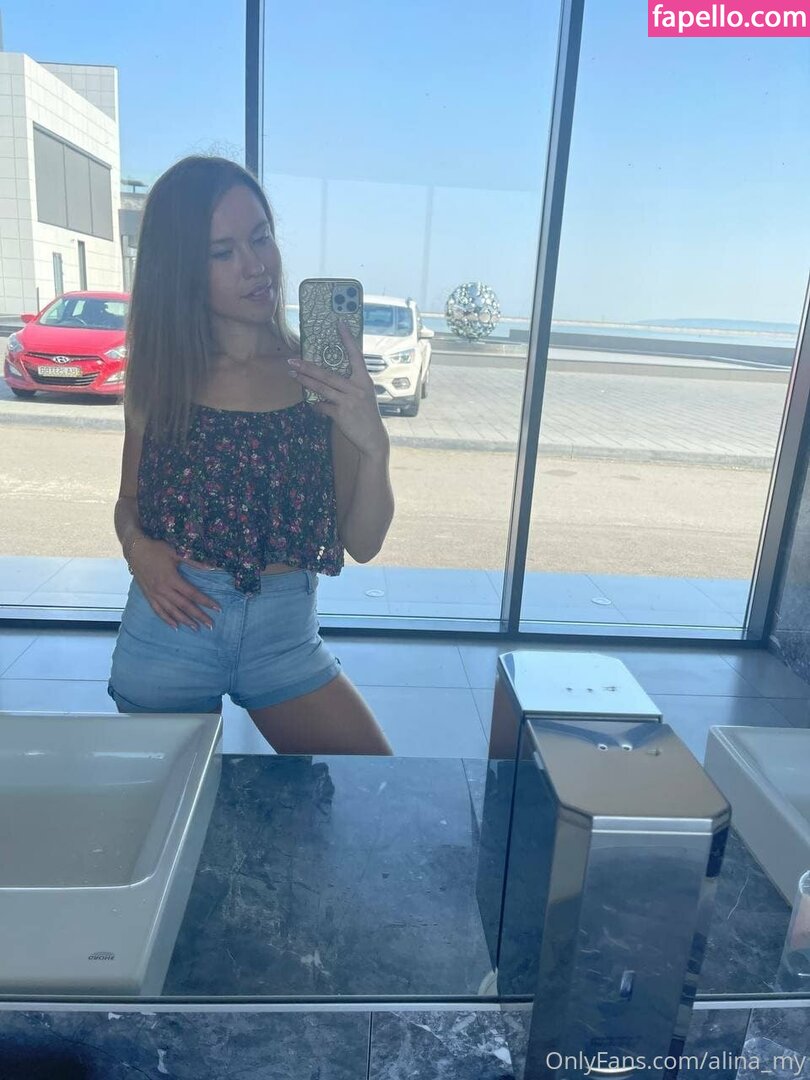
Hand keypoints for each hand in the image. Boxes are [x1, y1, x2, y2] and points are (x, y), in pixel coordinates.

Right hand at [129, 537, 220, 630]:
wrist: (135, 550)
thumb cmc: (157, 549)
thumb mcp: (176, 553)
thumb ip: (194, 562)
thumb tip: (212, 567)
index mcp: (172, 579)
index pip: (192, 594)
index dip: (206, 602)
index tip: (217, 609)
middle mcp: (163, 589)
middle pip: (184, 606)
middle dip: (199, 616)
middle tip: (210, 625)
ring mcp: (155, 594)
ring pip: (172, 611)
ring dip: (185, 621)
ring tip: (196, 628)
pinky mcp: (148, 596)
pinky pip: (158, 611)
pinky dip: (167, 619)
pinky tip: (175, 626)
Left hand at [287, 320, 387, 456]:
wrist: (373, 438)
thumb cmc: (367, 415)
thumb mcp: (364, 396)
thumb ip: (351, 385)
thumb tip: (330, 377)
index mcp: (364, 380)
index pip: (356, 355)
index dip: (347, 339)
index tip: (339, 324)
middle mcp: (357, 388)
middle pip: (327, 374)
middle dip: (308, 366)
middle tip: (292, 360)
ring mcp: (349, 401)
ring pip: (321, 388)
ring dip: (304, 381)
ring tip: (292, 374)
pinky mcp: (341, 414)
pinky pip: (322, 406)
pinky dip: (315, 406)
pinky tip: (312, 405)